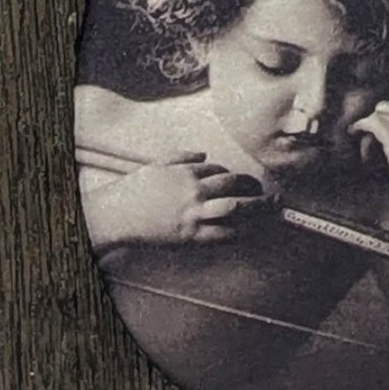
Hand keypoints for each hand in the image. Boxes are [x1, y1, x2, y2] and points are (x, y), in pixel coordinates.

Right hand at [85, 154, 269, 250]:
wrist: (116, 215)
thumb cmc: (133, 190)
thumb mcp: (156, 165)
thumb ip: (180, 156)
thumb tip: (203, 153)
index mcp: (186, 172)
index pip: (220, 170)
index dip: (234, 176)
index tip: (242, 182)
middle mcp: (193, 191)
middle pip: (234, 186)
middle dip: (255, 188)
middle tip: (270, 193)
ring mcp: (193, 214)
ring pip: (234, 208)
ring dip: (257, 208)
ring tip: (271, 209)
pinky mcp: (190, 236)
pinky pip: (221, 234)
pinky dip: (240, 232)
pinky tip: (251, 231)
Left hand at [348, 99, 388, 222]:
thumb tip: (381, 121)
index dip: (384, 115)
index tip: (375, 130)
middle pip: (386, 105)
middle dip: (374, 120)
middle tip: (369, 142)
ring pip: (379, 113)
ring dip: (367, 128)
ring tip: (367, 152)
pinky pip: (374, 124)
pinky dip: (360, 127)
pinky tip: (354, 134)